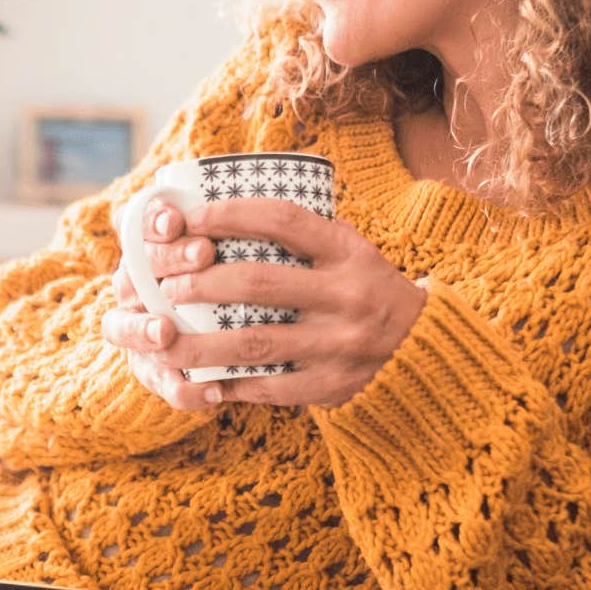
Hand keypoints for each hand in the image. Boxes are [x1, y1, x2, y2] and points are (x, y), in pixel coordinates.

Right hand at [102, 200, 226, 409]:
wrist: (242, 337)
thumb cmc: (245, 278)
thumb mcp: (243, 248)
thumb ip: (246, 221)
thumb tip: (271, 187)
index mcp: (149, 253)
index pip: (138, 228)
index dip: (151, 223)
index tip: (177, 217)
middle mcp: (135, 290)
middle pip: (131, 273)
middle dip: (164, 262)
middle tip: (202, 252)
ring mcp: (140, 333)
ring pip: (123, 329)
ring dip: (143, 328)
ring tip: (164, 330)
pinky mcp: (157, 373)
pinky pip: (164, 385)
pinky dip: (184, 390)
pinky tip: (213, 391)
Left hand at [149, 196, 428, 408]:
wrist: (426, 345)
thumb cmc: (367, 287)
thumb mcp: (351, 248)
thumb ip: (305, 232)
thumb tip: (226, 202)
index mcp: (348, 252)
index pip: (283, 219)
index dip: (231, 214)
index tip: (190, 218)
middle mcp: (347, 295)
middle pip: (258, 283)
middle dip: (202, 283)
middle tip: (168, 287)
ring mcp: (341, 344)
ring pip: (255, 343)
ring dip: (200, 343)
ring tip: (165, 340)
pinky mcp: (334, 385)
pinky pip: (271, 387)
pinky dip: (232, 382)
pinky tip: (202, 378)